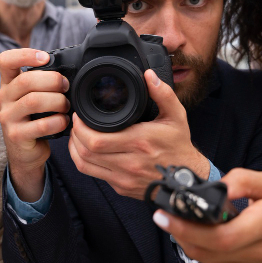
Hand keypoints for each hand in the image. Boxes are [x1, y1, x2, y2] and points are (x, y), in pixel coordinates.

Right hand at [0, 49, 69, 202]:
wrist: (25, 152)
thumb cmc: (33, 120)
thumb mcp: (31, 97)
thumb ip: (41, 83)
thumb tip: (68, 71)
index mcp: (7, 84)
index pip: (5, 60)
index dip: (25, 54)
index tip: (45, 58)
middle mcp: (3, 99)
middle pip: (25, 80)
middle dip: (52, 80)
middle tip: (66, 86)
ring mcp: (7, 118)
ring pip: (33, 101)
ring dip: (57, 101)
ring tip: (66, 106)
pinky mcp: (16, 136)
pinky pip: (42, 124)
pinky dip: (58, 121)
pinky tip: (63, 122)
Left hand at [67, 70, 209, 199]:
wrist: (187, 180)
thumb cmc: (179, 147)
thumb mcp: (176, 116)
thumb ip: (163, 94)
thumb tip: (149, 75)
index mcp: (139, 142)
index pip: (96, 140)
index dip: (80, 127)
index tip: (79, 115)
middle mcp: (129, 163)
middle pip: (86, 152)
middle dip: (75, 135)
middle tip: (76, 123)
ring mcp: (123, 178)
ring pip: (85, 165)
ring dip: (75, 149)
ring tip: (77, 135)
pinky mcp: (120, 187)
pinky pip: (93, 175)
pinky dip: (84, 161)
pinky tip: (85, 151)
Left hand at [151, 168, 261, 262]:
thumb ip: (245, 180)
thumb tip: (219, 186)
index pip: (222, 235)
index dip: (189, 227)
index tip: (166, 213)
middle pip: (209, 250)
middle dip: (181, 233)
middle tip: (163, 217)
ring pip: (207, 260)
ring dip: (189, 242)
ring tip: (183, 224)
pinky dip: (204, 252)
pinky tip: (205, 239)